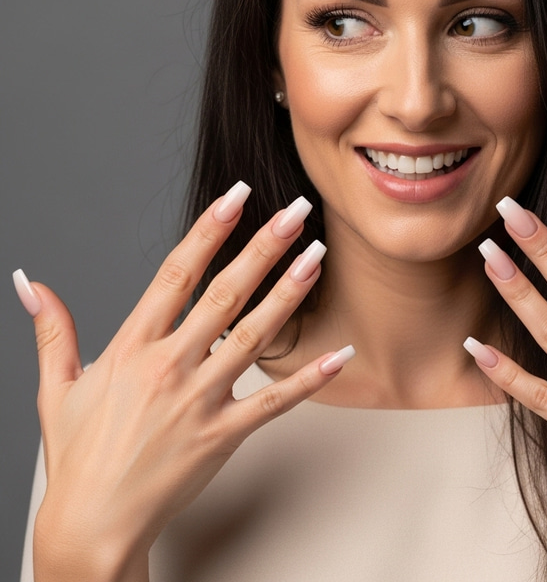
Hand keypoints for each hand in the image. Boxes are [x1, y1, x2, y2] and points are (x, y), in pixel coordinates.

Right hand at [14, 182, 353, 580]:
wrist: (92, 525)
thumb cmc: (79, 456)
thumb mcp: (56, 389)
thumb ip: (52, 330)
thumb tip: (31, 282)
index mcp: (132, 348)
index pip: (175, 274)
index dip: (208, 231)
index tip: (235, 197)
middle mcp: (170, 366)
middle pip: (224, 294)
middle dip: (263, 247)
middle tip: (295, 211)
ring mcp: (199, 400)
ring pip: (254, 336)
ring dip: (289, 293)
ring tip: (317, 256)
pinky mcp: (223, 435)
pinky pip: (275, 402)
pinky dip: (310, 378)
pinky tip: (340, 352)